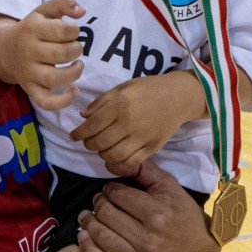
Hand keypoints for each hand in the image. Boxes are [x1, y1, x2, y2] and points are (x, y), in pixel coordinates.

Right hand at [1, 0, 85, 110]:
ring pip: (54, 78)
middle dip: (76, 50)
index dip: (74, 30)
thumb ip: (63, 4)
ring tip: (77, 65)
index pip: (61, 30)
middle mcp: (28, 51)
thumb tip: (82, 11)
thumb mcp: (43, 11)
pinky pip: (45, 102)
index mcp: (32, 29)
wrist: (4, 49)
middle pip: (60, 54)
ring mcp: (28, 72)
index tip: (72, 32)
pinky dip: (63, 101)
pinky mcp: (30, 89)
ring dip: (74, 73)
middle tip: (75, 48)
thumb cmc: (31, 29)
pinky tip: (74, 90)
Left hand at [70, 71, 201, 177]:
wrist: (179, 97)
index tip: (73, 136)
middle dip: (89, 144)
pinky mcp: (152, 148)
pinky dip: (117, 164)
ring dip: (102, 154)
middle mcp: (129, 122)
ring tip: (101, 148)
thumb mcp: (123, 87)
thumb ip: (102, 101)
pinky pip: (130, 162)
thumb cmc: (148, 89)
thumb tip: (84, 116)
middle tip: (88, 141)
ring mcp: (141, 137)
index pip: (92, 124)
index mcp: (121, 104)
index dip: (79, 133)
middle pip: (100, 142)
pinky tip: (113, 158)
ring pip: (113, 155)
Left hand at [77, 159, 219, 251]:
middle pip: (107, 215)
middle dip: (98, 203)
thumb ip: (145, 170)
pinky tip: (83, 238)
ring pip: (102, 238)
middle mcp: (148, 238)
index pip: (119, 195)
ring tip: (86, 215)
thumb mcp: (171, 188)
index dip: (109, 189)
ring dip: (88, 223)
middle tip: (98, 200)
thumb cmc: (185, 216)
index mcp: (157, 213)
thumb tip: (119, 159)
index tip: (110, 189)